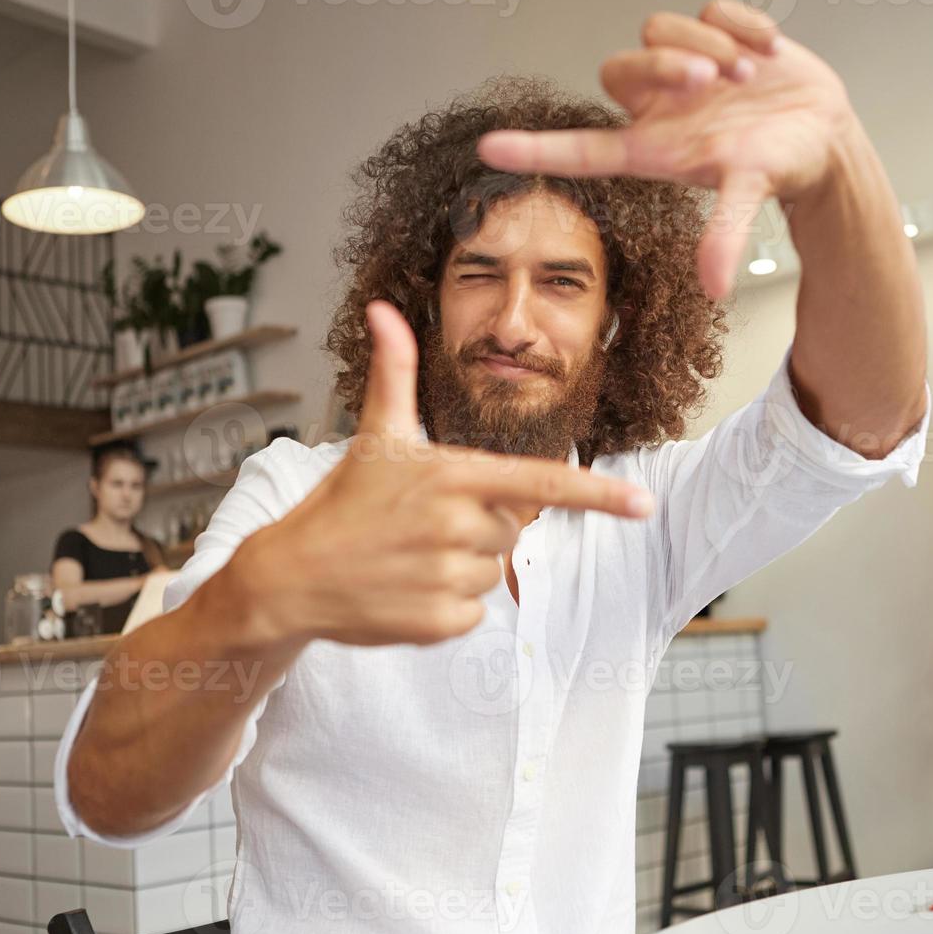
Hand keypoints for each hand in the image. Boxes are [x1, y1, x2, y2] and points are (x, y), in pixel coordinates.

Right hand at [220, 300, 654, 647]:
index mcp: (452, 476)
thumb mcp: (375, 436)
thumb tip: (386, 309)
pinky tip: (407, 588)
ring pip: (493, 572)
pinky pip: (475, 612)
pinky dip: (447, 606)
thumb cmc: (342, 502)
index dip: (597, 494)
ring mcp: (447, 578)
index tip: (642, 504)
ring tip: (410, 556)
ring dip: (463, 568)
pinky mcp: (438, 623)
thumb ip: (395, 372)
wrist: (290, 576)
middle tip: (423, 524)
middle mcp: (456, 526)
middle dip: (478, 527)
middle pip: (511, 529)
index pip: (540, 485)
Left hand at [476, 0, 853, 298]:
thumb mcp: (751, 195)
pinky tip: (766, 50)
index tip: (488, 150)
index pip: (578, 149)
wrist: (824, 133)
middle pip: (619, 68)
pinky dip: (741, 26)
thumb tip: (715, 286)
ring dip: (707, 46)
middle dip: (664, 66)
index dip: (534, 149)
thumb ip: (727, 234)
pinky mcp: (713, 34)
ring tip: (749, 75)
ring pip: (659, 29)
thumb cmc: (780, 166)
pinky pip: (710, 9)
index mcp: (652, 148)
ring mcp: (683, 68)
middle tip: (712, 82)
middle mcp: (658, 107)